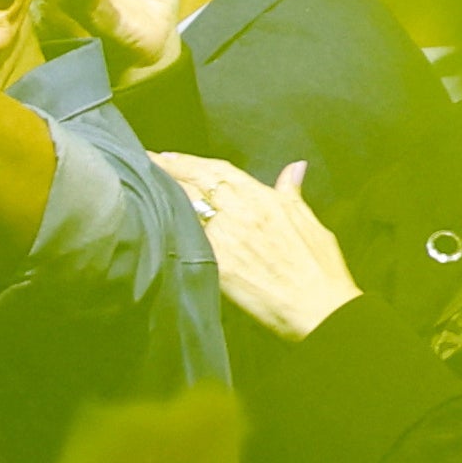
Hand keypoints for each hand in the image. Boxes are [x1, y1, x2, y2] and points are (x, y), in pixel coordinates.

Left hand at [156, 150, 362, 336]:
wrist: (318, 307)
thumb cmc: (318, 268)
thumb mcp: (310, 222)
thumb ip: (292, 193)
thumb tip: (295, 168)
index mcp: (262, 198)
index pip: (217, 170)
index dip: (189, 161)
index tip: (168, 155)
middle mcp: (240, 212)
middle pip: (195, 182)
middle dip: (167, 169)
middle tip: (145, 160)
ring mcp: (226, 237)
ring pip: (185, 206)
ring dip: (162, 193)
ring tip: (142, 185)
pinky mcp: (216, 263)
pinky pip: (186, 237)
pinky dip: (168, 225)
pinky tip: (152, 220)